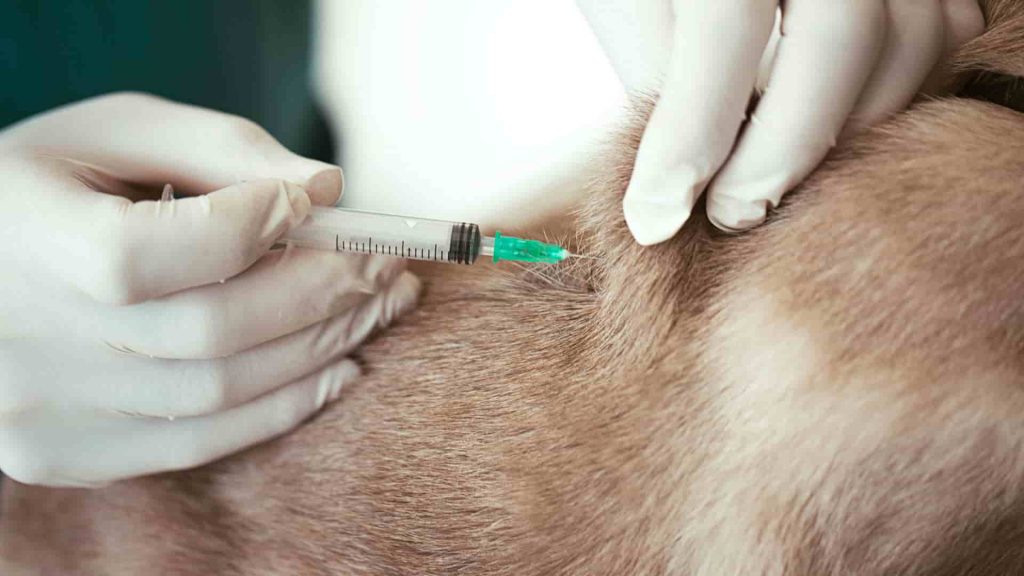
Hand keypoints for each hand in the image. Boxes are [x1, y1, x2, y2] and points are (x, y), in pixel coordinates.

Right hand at [0, 93, 419, 486]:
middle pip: (210, 331)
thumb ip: (219, 148)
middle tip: (386, 263)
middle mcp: (22, 341)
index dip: (247, 228)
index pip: (144, 254)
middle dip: (324, 292)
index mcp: (20, 241)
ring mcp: (42, 412)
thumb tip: (327, 188)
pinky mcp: (66, 455)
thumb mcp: (113, 134)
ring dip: (323, 347)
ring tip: (379, 307)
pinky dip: (284, 406)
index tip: (311, 204)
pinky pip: (200, 443)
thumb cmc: (44, 186)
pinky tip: (339, 368)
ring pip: (219, 392)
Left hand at [578, 0, 984, 242]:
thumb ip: (664, 70)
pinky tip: (836, 129)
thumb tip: (680, 179)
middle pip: (838, 38)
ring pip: (909, 39)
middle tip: (728, 216)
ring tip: (775, 180)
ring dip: (846, 132)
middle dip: (780, 151)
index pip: (723, 29)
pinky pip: (943, 30)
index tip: (654, 216)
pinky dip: (896, 94)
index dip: (690, 135)